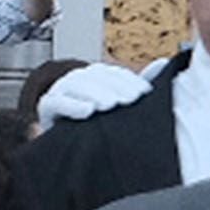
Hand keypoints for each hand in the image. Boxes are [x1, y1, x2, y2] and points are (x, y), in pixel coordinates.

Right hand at [37, 62, 155, 126]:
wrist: (70, 146)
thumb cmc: (99, 123)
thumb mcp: (121, 104)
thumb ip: (138, 85)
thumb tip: (163, 63)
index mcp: (97, 75)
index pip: (115, 73)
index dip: (130, 81)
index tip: (145, 93)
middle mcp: (79, 79)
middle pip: (96, 76)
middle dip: (114, 87)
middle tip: (129, 101)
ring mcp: (61, 91)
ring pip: (76, 84)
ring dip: (94, 93)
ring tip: (109, 106)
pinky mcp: (46, 106)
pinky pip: (55, 101)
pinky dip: (71, 105)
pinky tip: (87, 111)